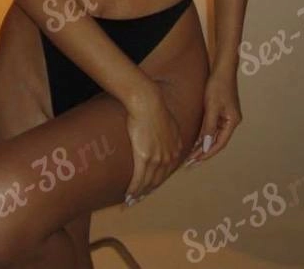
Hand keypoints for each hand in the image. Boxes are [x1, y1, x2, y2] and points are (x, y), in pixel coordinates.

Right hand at [122, 82, 183, 205]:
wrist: (148, 103)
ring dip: (139, 194)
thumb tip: (164, 129)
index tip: (150, 186)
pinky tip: (128, 195)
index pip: (167, 170)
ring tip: (131, 201)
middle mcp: (169, 157)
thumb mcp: (167, 119)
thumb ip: (167, 130)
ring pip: (148, 182)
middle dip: (148, 191)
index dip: (157, 180)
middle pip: (157, 180)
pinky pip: (139, 179)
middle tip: (139, 199)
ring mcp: (158, 159)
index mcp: (175, 148)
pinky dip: (133, 189)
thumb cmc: (154, 106)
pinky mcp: (145, 158)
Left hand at [184, 66, 241, 166]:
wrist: (222, 69)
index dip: (207, 154)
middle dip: (204, 153)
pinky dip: (204, 135)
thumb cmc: (218, 85)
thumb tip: (206, 145)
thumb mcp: (212, 106)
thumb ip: (209, 126)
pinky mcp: (221, 112)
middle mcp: (231, 121)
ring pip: (214, 136)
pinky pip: (212, 128)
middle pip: (217, 142)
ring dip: (203, 145)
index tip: (196, 161)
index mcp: (233, 122)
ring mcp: (227, 117)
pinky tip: (195, 141)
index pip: (219, 143)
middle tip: (190, 164)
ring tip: (190, 156)